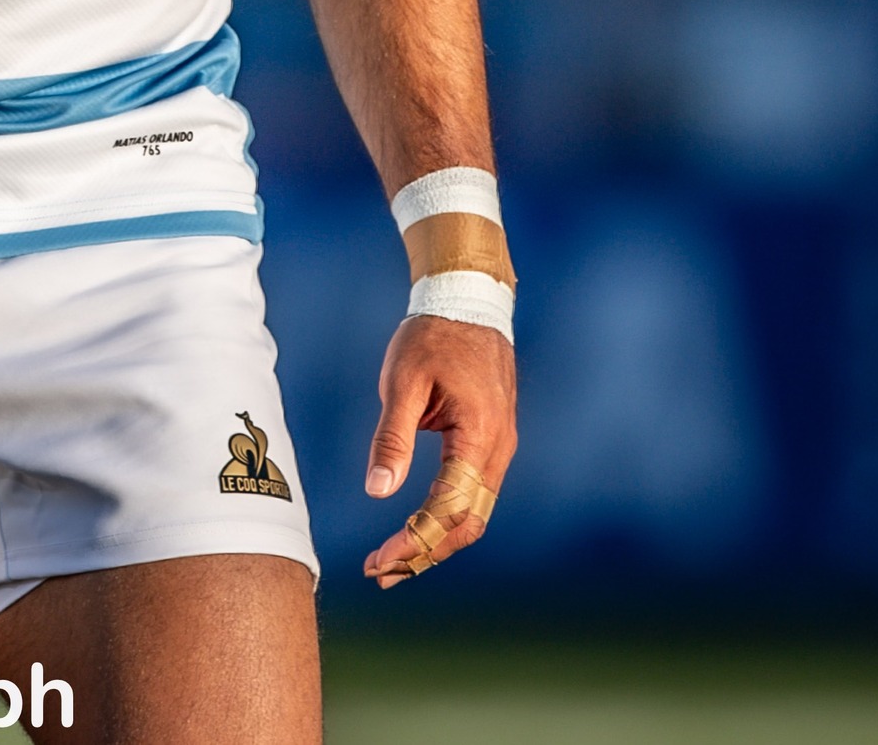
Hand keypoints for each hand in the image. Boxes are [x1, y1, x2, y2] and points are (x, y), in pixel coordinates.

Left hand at [360, 314, 515, 589]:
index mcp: (478, 436)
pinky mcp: (491, 441)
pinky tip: (418, 525)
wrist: (467, 302)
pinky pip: (474, 492)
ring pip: (474, 512)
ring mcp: (499, 447)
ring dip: (436, 539)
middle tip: (382, 573)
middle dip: (426, 553)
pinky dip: (446, 516)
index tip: (379, 562)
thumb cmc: (432, 337)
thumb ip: (393, 438)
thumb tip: (378, 491)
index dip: (413, 540)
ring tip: (394, 559)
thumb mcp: (403, 382)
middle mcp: (498, 449)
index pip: (447, 508)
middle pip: (467, 522)